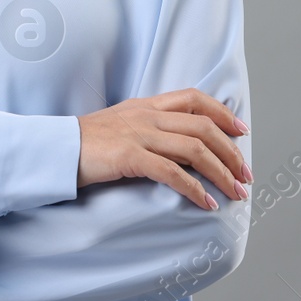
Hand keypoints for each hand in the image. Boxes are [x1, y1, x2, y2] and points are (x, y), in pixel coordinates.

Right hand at [77, 88, 251, 210]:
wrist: (54, 149)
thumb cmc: (85, 144)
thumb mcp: (121, 124)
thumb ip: (147, 127)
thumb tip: (176, 144)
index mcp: (147, 105)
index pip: (194, 98)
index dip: (223, 113)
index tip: (241, 131)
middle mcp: (148, 116)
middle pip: (203, 126)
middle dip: (230, 151)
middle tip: (245, 174)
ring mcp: (140, 134)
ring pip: (195, 149)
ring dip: (221, 172)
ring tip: (235, 192)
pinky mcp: (130, 156)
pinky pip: (173, 173)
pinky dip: (195, 189)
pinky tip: (206, 203)